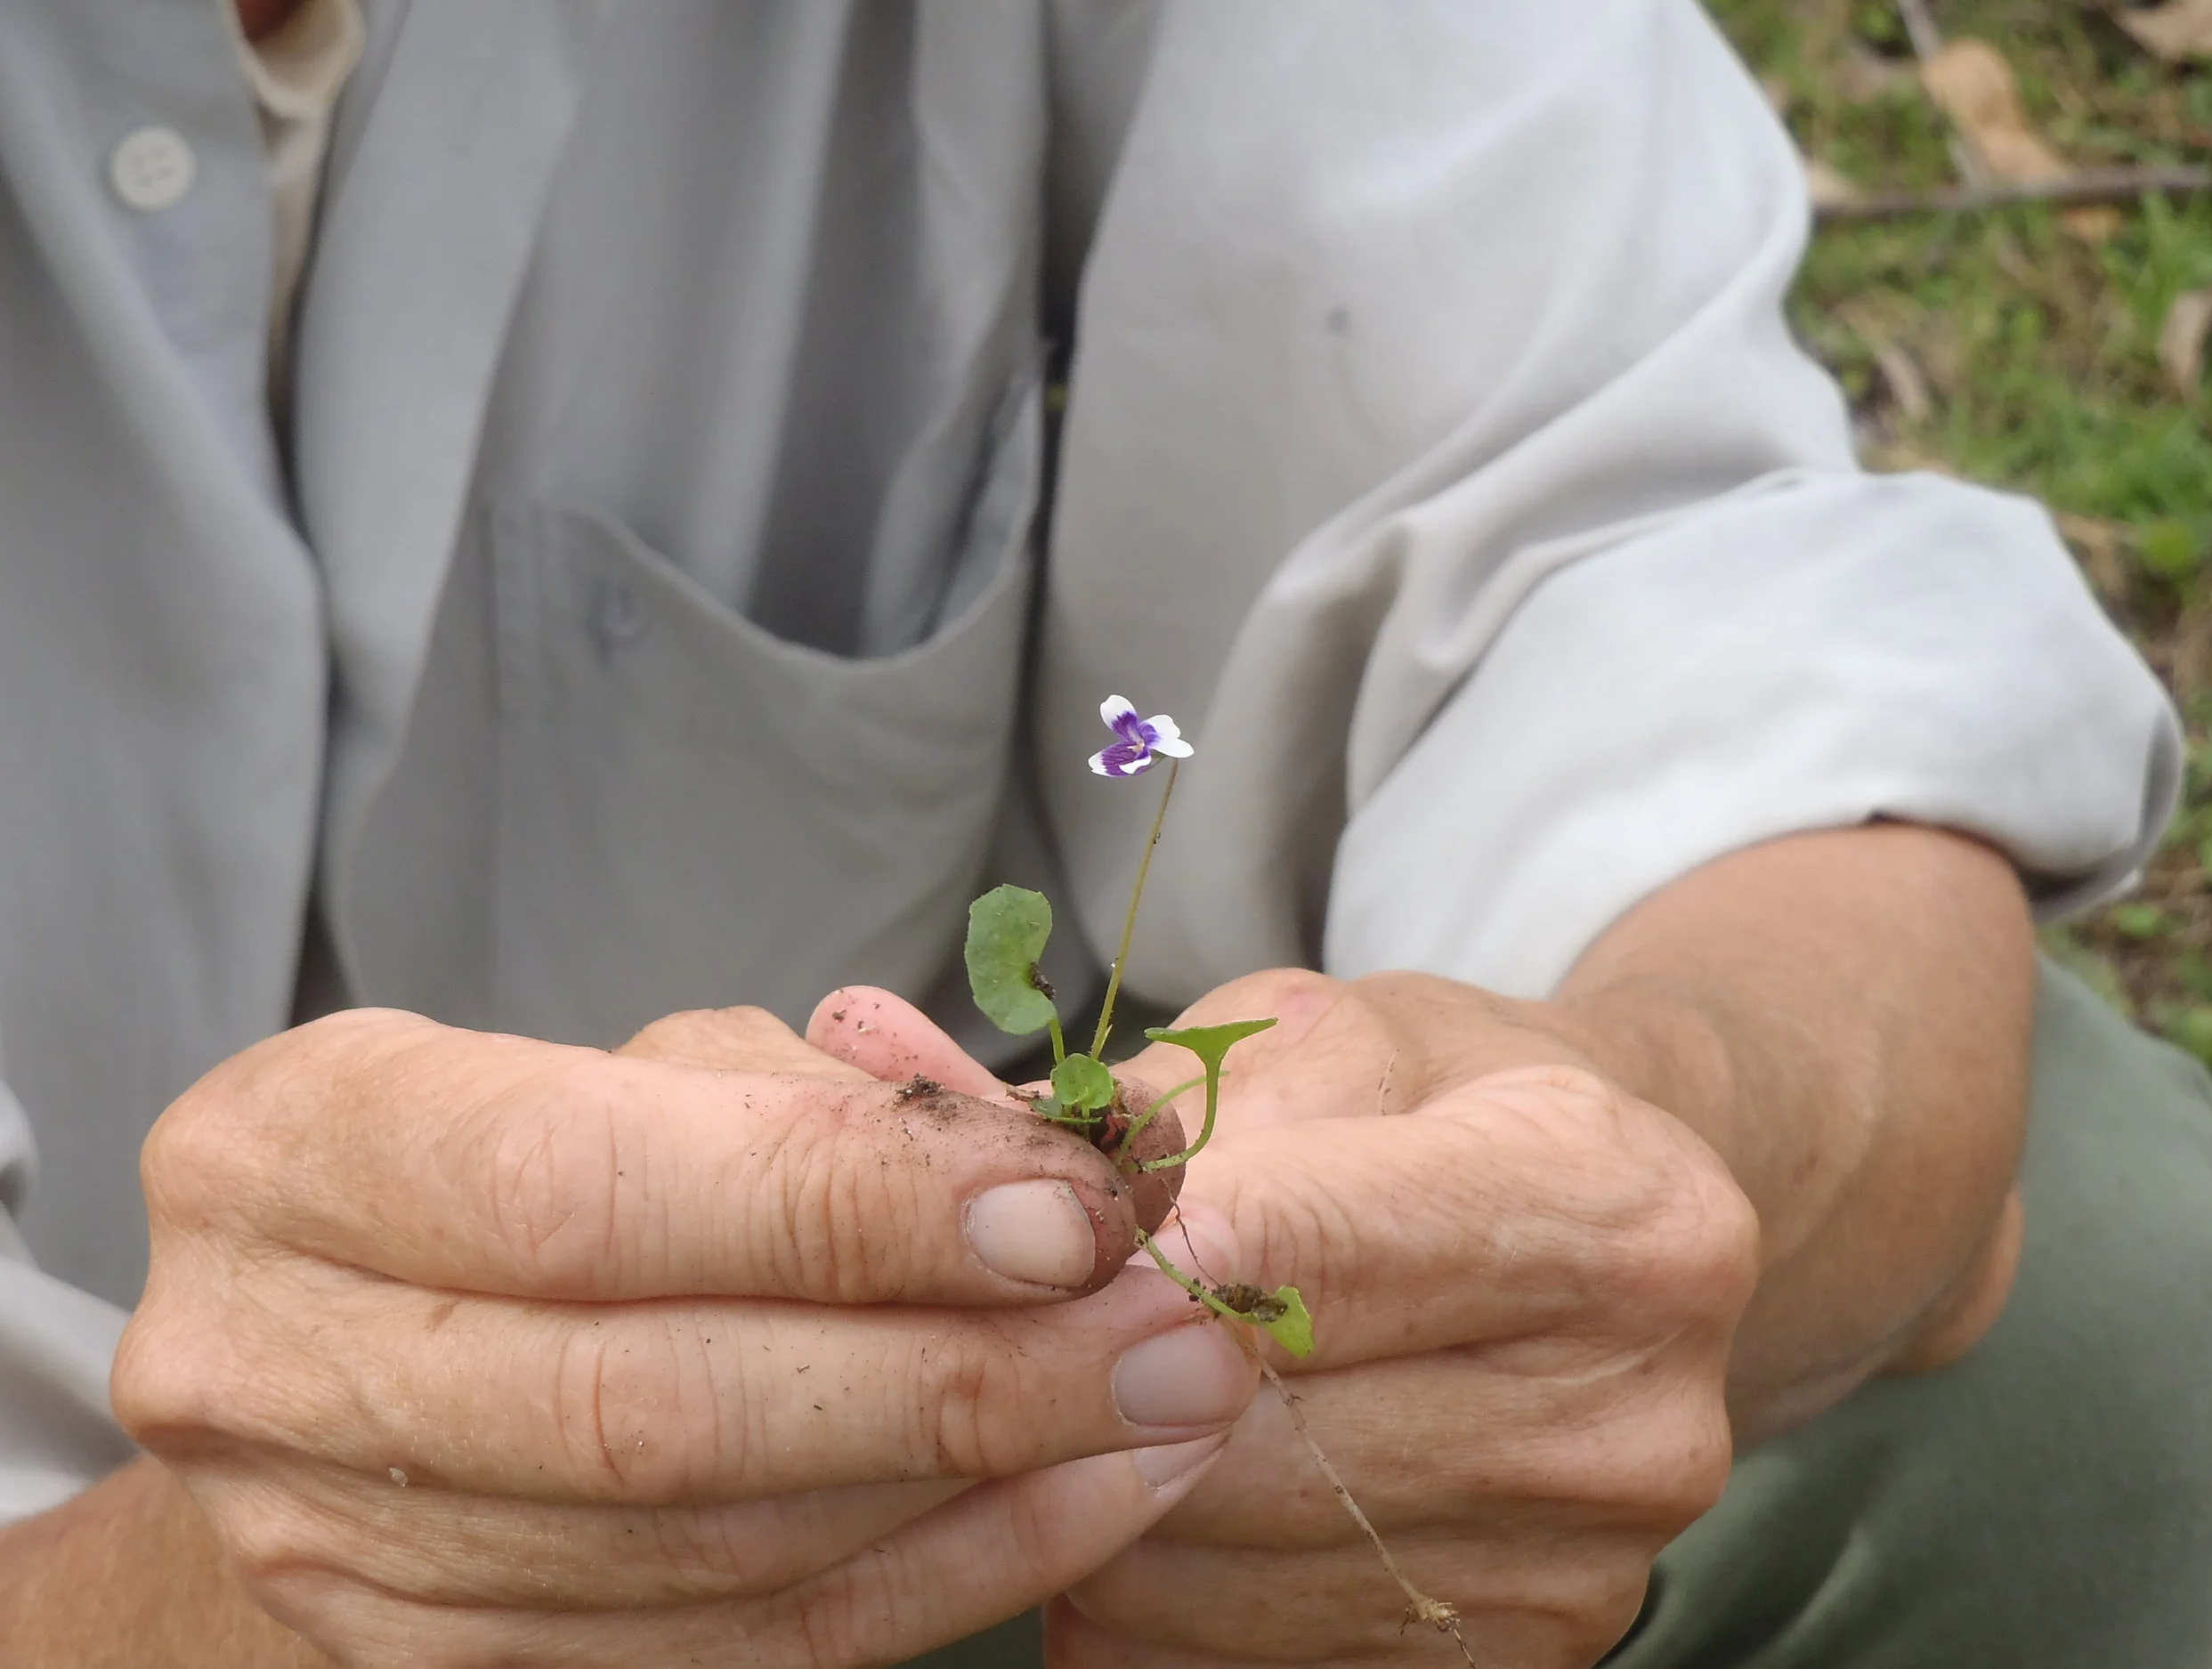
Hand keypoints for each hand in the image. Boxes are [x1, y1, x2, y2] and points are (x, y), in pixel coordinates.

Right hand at [113, 1004, 1259, 1666]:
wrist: (341, 1340)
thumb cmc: (520, 1155)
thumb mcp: (623, 1070)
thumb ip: (809, 1107)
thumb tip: (1059, 1163)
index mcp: (291, 1152)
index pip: (580, 1188)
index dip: (842, 1204)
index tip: (1070, 1202)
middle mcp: (272, 1367)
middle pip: (649, 1406)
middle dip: (953, 1370)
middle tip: (1177, 1325)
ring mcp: (340, 1559)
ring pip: (710, 1555)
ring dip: (981, 1482)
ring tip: (1172, 1402)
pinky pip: (731, 1652)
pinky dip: (935, 1576)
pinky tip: (1087, 1498)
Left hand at [813, 972, 1758, 1666]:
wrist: (1607, 1239)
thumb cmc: (1438, 1109)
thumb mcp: (1318, 1040)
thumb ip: (1134, 1101)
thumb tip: (891, 1082)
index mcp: (1620, 1215)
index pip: (1328, 1252)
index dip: (1139, 1252)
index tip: (1016, 1238)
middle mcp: (1630, 1414)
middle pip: (1256, 1435)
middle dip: (1084, 1374)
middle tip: (986, 1316)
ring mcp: (1582, 1567)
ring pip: (1214, 1564)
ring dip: (1088, 1490)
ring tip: (1069, 1388)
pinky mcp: (1517, 1663)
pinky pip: (1234, 1658)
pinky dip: (1140, 1586)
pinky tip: (1134, 1490)